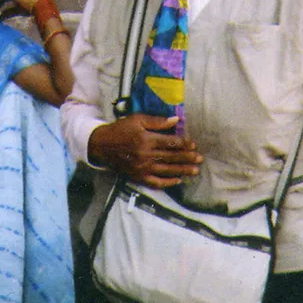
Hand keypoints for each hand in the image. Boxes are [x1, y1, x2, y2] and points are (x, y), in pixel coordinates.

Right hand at [87, 115, 201, 187]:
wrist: (101, 145)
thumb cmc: (120, 130)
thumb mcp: (137, 120)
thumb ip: (157, 121)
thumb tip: (175, 120)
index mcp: (146, 139)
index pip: (170, 142)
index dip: (184, 143)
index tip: (193, 144)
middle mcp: (145, 155)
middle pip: (171, 157)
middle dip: (187, 158)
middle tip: (200, 159)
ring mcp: (142, 168)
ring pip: (167, 170)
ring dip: (182, 170)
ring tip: (195, 171)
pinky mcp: (138, 177)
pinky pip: (155, 182)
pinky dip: (167, 183)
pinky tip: (177, 181)